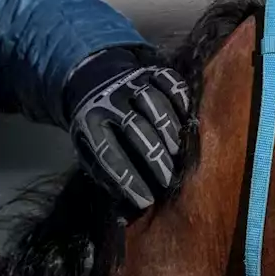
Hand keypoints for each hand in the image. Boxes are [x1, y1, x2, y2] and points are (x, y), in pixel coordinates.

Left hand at [65, 48, 190, 209]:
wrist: (94, 79)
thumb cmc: (97, 125)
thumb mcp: (87, 148)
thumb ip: (103, 173)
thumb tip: (127, 204)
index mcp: (89, 122)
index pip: (108, 153)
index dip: (129, 178)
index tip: (147, 200)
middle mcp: (110, 100)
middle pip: (135, 127)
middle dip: (154, 157)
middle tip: (168, 180)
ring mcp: (132, 82)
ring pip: (154, 103)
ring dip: (168, 130)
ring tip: (178, 152)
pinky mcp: (151, 71)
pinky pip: (170, 82)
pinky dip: (181, 101)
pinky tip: (187, 121)